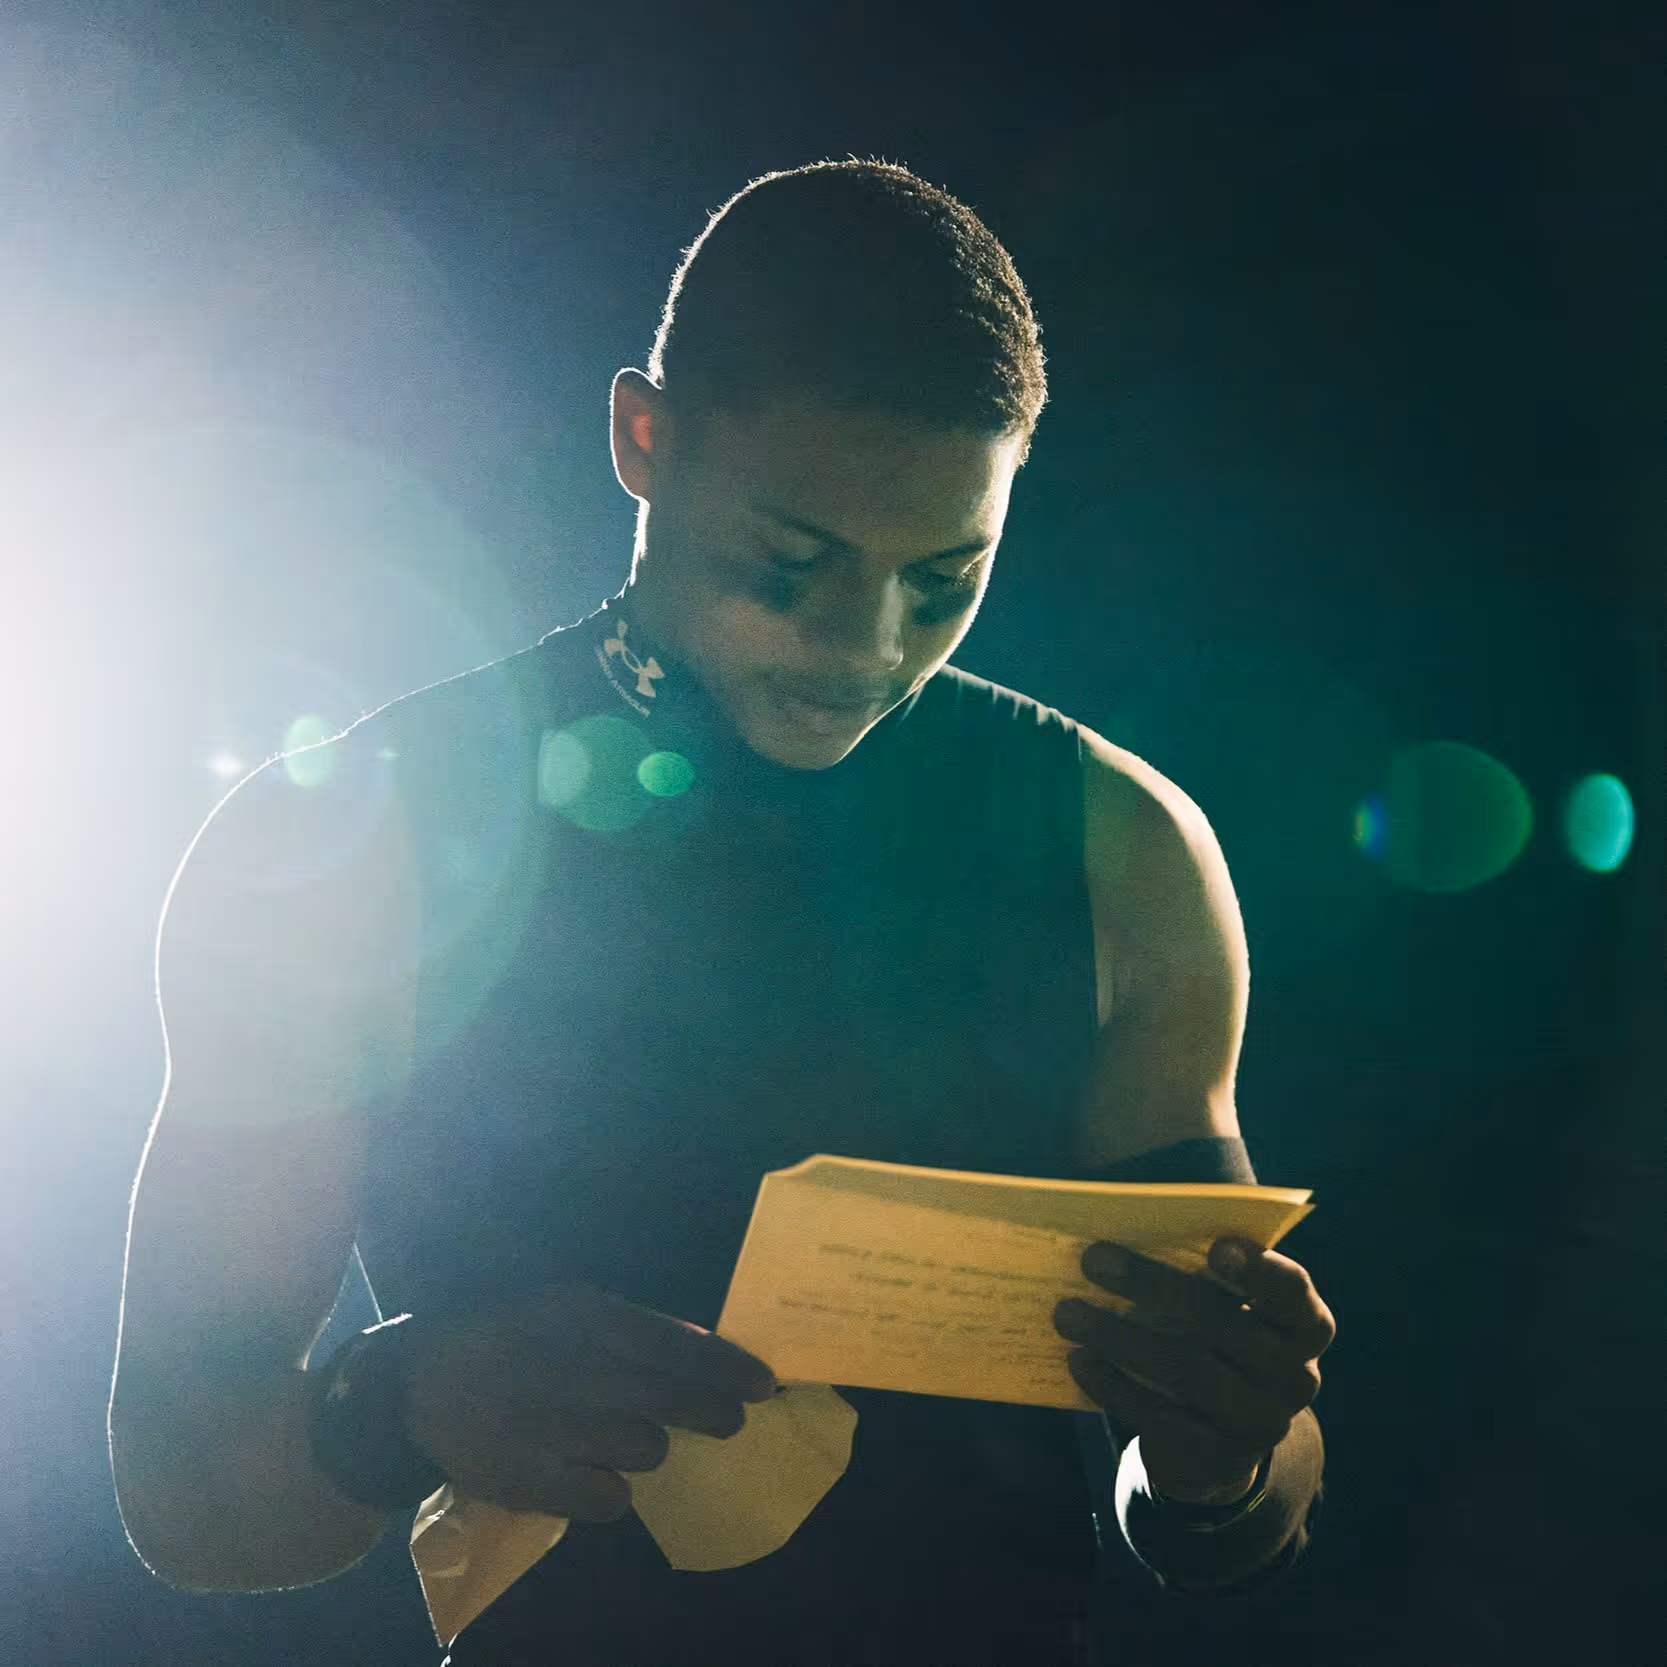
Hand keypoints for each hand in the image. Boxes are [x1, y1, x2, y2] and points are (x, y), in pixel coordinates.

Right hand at [400, 1282, 775, 1521]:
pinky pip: (608, 1499)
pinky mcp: (528, 1481)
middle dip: (711, 1411)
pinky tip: (595, 1474)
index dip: (725, 1365)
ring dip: (649, 1446)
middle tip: (732, 1420)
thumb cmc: (511, 1338)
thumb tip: (708, 1350)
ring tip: (624, 1436)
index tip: (765, 1382)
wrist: (417, 1386)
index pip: (672, 1342)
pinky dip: (611, 1490)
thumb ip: (631, 1329)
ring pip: (645, 1448)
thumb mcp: (565, 1307)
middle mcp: (568, 1366)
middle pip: (669, 1398)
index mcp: (580, 1314)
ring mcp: (547, 1427)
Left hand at [1054, 1237, 1334, 1502]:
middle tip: (1092, 1258)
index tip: (1214, 1247)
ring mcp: (1260, 1424)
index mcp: (1305, 1325)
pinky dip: (1114, 1384)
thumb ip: (1200, 1272)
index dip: (1260, 1271)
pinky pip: (1161, 1418)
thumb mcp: (1224, 1308)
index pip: (1293, 1294)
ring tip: (1066, 1312)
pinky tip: (1079, 1358)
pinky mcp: (1219, 1458)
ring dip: (1119, 1336)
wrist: (1220, 1440)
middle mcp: (1295, 1377)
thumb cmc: (1214, 1342)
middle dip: (1153, 1286)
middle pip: (1225, 1326)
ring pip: (1188, 1371)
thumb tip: (1123, 1221)